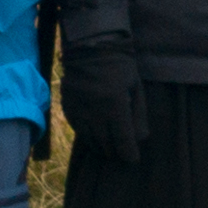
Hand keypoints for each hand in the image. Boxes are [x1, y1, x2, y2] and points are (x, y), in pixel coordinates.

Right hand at [61, 36, 145, 163]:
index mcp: (115, 105)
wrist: (90, 47)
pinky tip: (96, 134)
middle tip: (122, 153)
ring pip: (91, 141)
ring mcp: (79, 110)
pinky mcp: (68, 108)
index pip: (123, 141)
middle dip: (116, 152)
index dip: (129, 155)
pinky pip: (79, 131)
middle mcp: (95, 111)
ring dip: (101, 147)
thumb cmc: (120, 66)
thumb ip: (139, 115)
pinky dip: (89, 136)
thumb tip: (139, 140)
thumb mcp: (136, 88)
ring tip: (109, 148)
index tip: (133, 159)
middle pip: (106, 145)